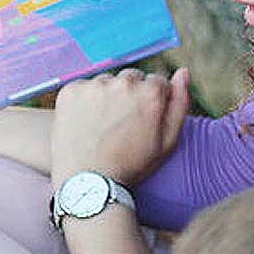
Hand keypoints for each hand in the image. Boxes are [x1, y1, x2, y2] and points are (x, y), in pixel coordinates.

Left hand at [50, 67, 188, 186]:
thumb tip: (183, 71)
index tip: (141, 120)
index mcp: (150, 93)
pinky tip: (85, 123)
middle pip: (131, 78)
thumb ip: (180, 103)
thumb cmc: (131, 165)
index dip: (151, 103)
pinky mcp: (71, 90)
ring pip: (106, 82)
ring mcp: (94, 85)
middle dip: (129, 95)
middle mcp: (123, 83)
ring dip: (106, 96)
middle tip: (120, 124)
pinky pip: (83, 87)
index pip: (156, 81)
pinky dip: (84, 101)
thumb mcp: (167, 142)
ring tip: (102, 126)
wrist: (88, 182)